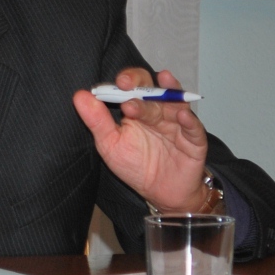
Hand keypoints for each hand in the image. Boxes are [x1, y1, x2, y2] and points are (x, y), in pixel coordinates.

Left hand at [73, 68, 208, 212]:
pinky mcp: (194, 140)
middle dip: (141, 84)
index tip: (117, 83)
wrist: (161, 194)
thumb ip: (97, 121)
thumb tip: (79, 96)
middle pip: (152, 89)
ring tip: (154, 94)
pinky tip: (182, 115)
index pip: (132, 85)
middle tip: (128, 85)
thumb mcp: (110, 144)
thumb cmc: (136, 165)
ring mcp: (177, 123)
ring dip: (163, 98)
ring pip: (172, 104)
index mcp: (137, 108)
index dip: (126, 80)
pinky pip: (194, 127)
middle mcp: (158, 110)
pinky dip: (189, 120)